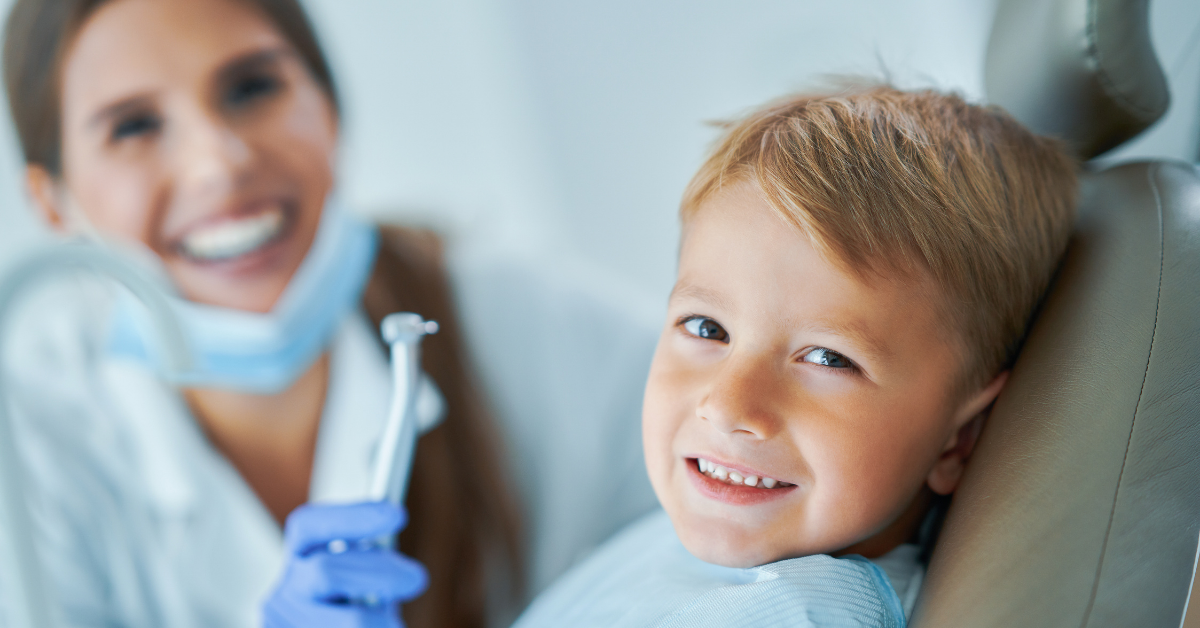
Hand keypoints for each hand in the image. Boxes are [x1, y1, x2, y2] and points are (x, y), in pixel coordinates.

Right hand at [263, 502, 427, 627]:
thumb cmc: (350, 606)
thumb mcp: (358, 575)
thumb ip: (371, 563)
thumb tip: (406, 568)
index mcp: (298, 556)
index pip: (310, 525)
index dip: (352, 517)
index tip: (397, 514)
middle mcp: (286, 589)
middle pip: (326, 571)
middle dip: (378, 572)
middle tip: (417, 578)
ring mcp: (287, 622)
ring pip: (351, 621)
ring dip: (381, 619)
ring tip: (397, 623)